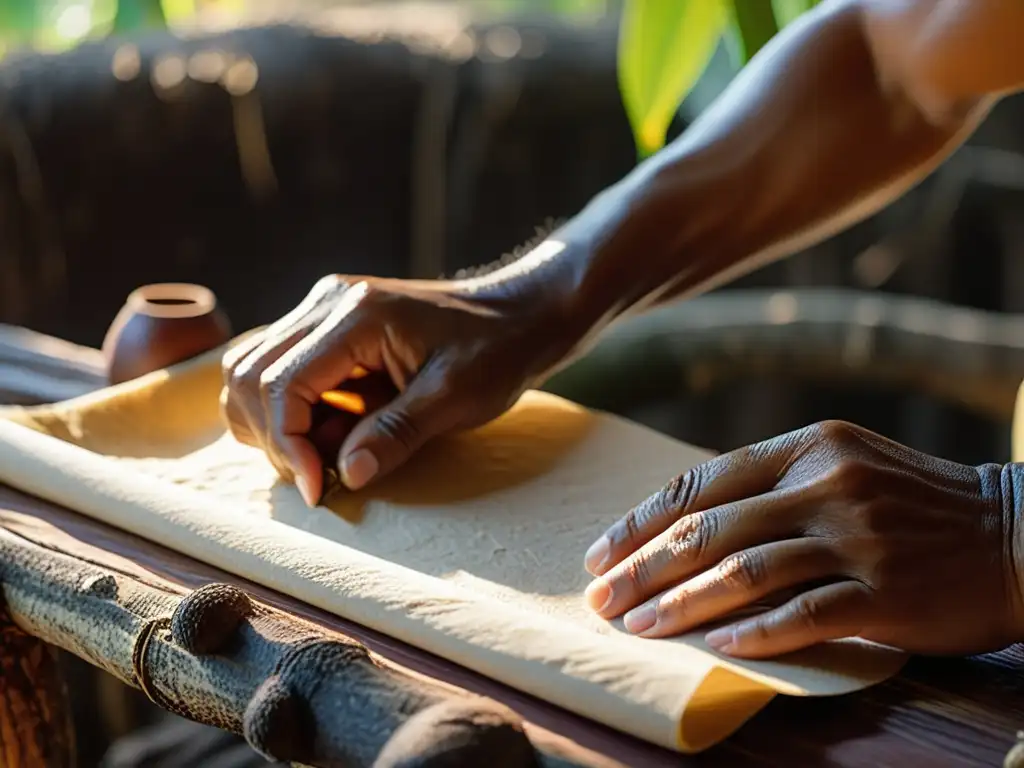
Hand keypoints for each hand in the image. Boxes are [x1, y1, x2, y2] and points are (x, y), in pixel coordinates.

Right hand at [220, 274, 567, 505]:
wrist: (518, 313)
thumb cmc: (496, 350)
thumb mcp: (456, 397)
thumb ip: (398, 433)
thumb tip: (347, 475)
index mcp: (355, 315)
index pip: (280, 383)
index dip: (289, 445)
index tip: (319, 490)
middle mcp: (326, 303)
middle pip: (250, 376)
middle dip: (275, 438)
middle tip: (322, 477)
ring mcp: (323, 311)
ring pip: (252, 372)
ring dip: (274, 425)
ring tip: (327, 455)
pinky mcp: (328, 327)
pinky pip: (281, 371)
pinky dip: (291, 412)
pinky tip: (334, 433)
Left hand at [583, 420, 1023, 658]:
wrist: (1014, 535)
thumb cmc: (912, 505)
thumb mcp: (843, 467)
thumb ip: (771, 485)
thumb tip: (684, 522)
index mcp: (807, 448)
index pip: (700, 483)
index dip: (641, 521)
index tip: (601, 553)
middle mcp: (826, 484)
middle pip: (710, 529)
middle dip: (644, 567)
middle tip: (601, 599)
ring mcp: (857, 537)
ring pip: (745, 572)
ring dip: (682, 604)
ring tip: (638, 627)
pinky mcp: (886, 590)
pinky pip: (805, 614)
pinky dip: (755, 632)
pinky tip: (716, 646)